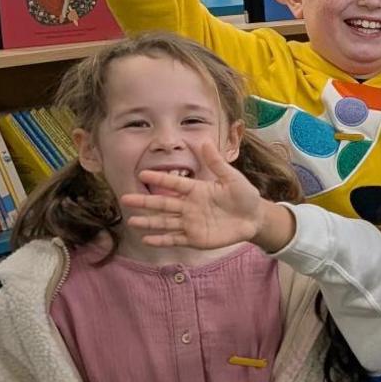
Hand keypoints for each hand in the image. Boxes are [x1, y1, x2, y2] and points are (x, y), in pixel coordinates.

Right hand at [119, 140, 274, 248]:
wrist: (255, 218)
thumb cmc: (244, 195)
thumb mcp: (232, 178)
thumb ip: (217, 163)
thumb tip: (205, 141)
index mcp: (196, 189)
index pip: (174, 183)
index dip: (159, 178)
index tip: (142, 173)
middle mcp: (189, 206)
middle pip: (163, 203)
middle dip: (145, 201)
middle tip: (125, 198)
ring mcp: (191, 223)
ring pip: (165, 222)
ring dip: (149, 222)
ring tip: (132, 221)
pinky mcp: (196, 239)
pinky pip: (175, 239)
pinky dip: (161, 240)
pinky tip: (147, 239)